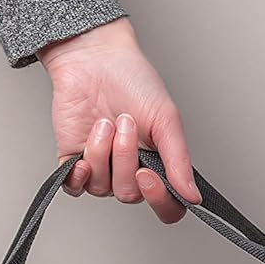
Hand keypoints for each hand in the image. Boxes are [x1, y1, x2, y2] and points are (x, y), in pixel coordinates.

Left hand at [37, 18, 201, 223]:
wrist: (94, 58)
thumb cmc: (133, 80)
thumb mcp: (166, 119)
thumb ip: (178, 161)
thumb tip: (192, 196)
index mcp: (157, 163)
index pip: (165, 205)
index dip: (158, 200)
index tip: (147, 175)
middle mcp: (129, 170)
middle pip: (129, 194)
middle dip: (125, 158)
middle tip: (125, 123)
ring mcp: (100, 167)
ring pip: (101, 188)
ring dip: (102, 153)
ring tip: (105, 122)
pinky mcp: (72, 160)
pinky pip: (74, 188)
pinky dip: (77, 177)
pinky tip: (82, 157)